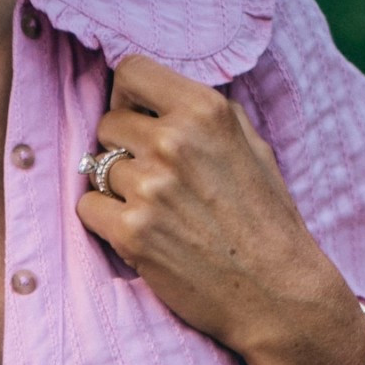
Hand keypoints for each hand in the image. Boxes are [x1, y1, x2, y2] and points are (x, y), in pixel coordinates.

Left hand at [76, 55, 364, 364]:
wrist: (277, 293)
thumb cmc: (266, 221)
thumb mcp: (250, 147)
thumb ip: (201, 117)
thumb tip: (154, 96)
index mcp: (206, 111)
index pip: (131, 71)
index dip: (127, 98)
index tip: (138, 121)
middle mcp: (174, 142)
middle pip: (108, 125)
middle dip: (122, 150)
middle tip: (153, 181)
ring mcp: (150, 187)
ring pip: (96, 169)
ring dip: (116, 190)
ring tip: (155, 213)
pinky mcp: (132, 232)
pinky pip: (87, 207)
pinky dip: (104, 221)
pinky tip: (137, 235)